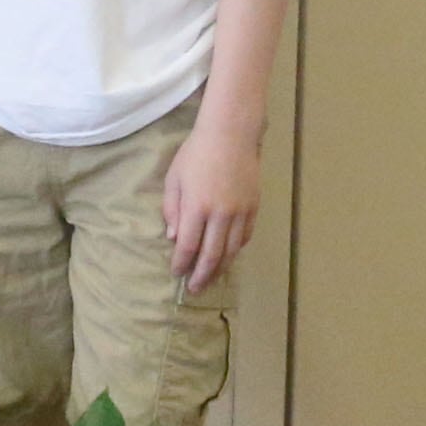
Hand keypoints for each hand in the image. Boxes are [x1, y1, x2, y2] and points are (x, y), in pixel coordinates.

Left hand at [160, 123, 261, 295]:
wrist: (230, 136)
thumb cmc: (195, 154)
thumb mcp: (174, 179)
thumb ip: (172, 210)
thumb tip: (173, 238)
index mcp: (197, 207)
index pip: (188, 245)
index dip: (182, 263)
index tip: (176, 274)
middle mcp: (220, 214)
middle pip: (211, 255)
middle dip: (202, 275)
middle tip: (194, 290)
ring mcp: (240, 212)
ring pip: (231, 250)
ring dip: (220, 269)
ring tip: (211, 280)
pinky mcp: (254, 208)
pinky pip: (245, 237)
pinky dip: (236, 251)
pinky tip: (228, 258)